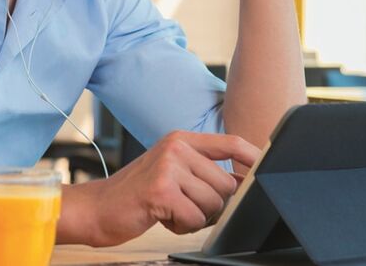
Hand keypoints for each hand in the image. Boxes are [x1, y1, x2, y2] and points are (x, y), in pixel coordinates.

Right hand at [88, 131, 259, 245]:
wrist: (97, 208)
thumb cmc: (137, 193)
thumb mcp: (172, 172)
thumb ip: (204, 171)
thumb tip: (245, 180)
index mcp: (181, 139)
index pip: (231, 143)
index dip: (254, 157)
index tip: (268, 170)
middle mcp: (176, 147)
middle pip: (226, 183)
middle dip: (212, 204)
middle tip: (184, 205)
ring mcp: (168, 167)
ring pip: (213, 203)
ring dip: (196, 216)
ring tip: (170, 210)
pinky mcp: (162, 190)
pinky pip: (195, 218)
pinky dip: (182, 225)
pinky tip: (163, 217)